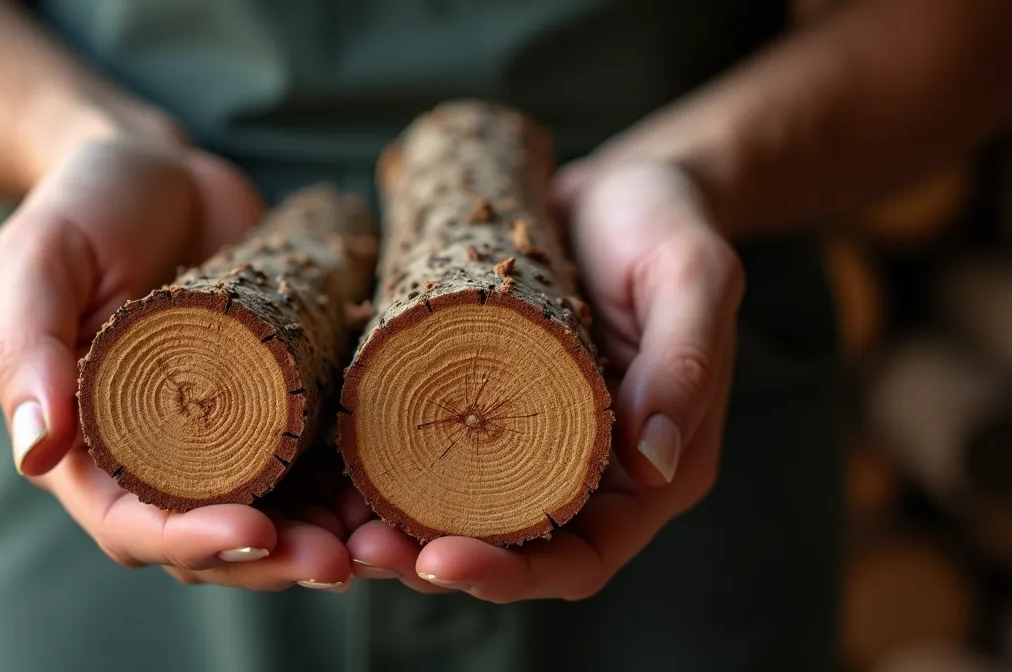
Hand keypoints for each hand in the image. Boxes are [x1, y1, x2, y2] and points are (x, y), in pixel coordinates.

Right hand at [0, 124, 350, 590]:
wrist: (161, 166)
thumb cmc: (85, 204)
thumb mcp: (41, 259)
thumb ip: (29, 350)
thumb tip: (34, 455)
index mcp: (90, 449)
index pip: (135, 525)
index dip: (192, 541)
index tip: (255, 532)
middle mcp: (161, 462)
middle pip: (217, 540)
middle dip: (278, 560)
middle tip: (342, 560)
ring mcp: (228, 440)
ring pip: (280, 518)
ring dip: (331, 540)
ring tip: (388, 543)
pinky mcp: (283, 407)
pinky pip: (320, 465)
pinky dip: (358, 488)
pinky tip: (404, 489)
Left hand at [345, 161, 744, 600]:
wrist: (615, 185)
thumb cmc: (664, 223)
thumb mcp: (692, 274)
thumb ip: (684, 361)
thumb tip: (653, 462)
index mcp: (652, 471)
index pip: (582, 556)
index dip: (515, 574)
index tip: (441, 561)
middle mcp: (588, 473)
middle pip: (510, 550)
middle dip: (434, 560)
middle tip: (362, 552)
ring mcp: (530, 443)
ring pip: (462, 513)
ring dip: (399, 528)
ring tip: (334, 525)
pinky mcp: (485, 405)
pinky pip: (434, 454)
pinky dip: (386, 471)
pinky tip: (336, 464)